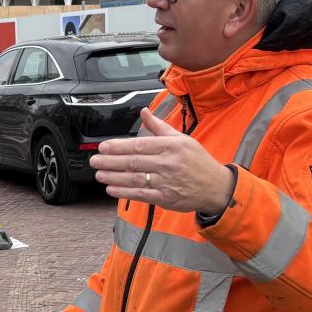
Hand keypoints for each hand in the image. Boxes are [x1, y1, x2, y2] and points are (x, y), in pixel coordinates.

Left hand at [90, 107, 235, 214]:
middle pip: (134, 162)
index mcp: (171, 146)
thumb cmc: (197, 161)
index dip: (119, 147)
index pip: (139, 145)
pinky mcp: (166, 198)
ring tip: (99, 174)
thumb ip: (159, 126)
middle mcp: (168, 163)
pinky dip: (124, 192)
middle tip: (95, 160)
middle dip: (110, 161)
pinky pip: (141, 195)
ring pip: (135, 179)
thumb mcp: (182, 139)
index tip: (104, 146)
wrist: (216, 187)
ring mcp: (167, 182)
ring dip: (114, 177)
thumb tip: (144, 112)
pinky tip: (112, 188)